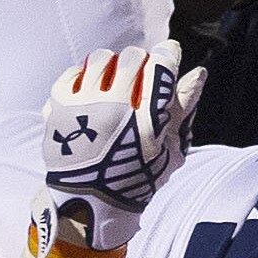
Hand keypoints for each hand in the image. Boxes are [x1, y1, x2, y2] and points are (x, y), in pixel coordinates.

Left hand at [32, 41, 204, 254]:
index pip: (162, 64)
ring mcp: (83, 106)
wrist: (89, 203)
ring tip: (114, 81)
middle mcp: (115, 108)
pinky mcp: (58, 109)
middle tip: (140, 76)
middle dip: (142, 61)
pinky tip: (89, 89)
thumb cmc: (137, 177)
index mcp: (148, 120)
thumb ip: (184, 109)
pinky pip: (72, 73)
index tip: (169, 56)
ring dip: (112, 64)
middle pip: (132, 57)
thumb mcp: (172, 150)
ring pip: (100, 59)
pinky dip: (83, 75)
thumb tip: (198, 72)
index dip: (169, 54)